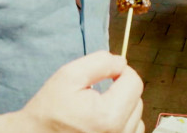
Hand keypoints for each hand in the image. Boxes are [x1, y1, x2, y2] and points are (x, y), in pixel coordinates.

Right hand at [9, 51, 143, 132]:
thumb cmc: (49, 109)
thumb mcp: (69, 75)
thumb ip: (100, 62)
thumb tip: (122, 62)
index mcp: (108, 116)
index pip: (134, 82)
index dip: (120, 71)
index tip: (106, 74)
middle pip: (137, 100)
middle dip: (121, 90)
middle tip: (95, 93)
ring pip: (137, 117)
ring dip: (124, 108)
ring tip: (98, 109)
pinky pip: (132, 132)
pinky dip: (123, 124)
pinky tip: (103, 122)